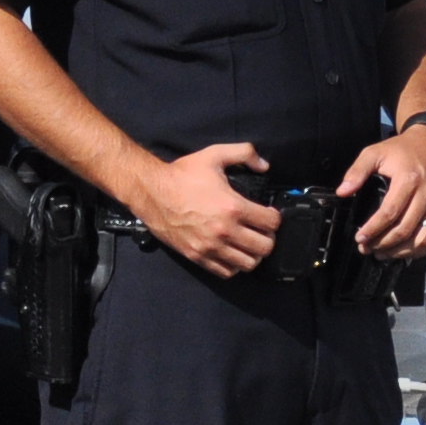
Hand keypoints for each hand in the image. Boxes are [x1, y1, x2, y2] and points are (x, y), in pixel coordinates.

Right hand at [138, 141, 281, 277]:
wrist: (151, 192)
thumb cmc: (182, 175)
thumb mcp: (214, 154)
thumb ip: (244, 153)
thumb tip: (264, 165)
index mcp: (233, 207)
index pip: (271, 223)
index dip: (274, 217)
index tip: (267, 214)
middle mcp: (224, 231)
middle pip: (265, 247)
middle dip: (268, 238)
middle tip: (261, 230)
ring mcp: (211, 247)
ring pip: (248, 263)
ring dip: (253, 254)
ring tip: (248, 243)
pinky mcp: (198, 256)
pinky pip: (226, 271)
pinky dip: (234, 265)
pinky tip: (232, 253)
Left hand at [338, 126, 425, 258]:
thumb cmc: (403, 150)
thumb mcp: (375, 152)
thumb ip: (357, 171)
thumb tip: (342, 192)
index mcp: (409, 180)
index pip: (389, 213)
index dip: (373, 229)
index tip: (359, 237)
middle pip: (404, 230)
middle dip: (382, 243)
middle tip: (366, 248)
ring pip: (422, 239)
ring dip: (400, 252)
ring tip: (382, 254)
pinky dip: (419, 250)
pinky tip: (403, 252)